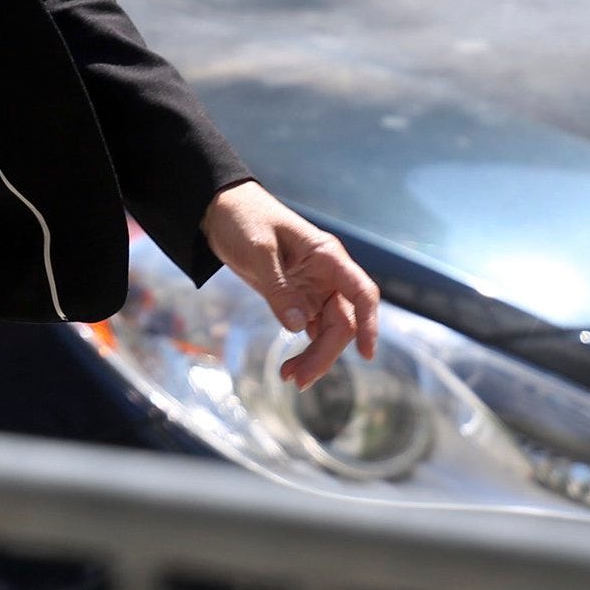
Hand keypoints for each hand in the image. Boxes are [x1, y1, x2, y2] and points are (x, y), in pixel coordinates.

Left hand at [201, 180, 379, 390]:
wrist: (219, 209)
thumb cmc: (244, 218)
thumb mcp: (259, 251)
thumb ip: (279, 289)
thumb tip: (298, 327)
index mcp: (328, 257)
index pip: (362, 293)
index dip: (370, 323)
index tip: (367, 354)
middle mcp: (327, 276)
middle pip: (342, 322)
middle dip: (325, 353)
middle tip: (298, 379)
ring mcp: (313, 289)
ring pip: (327, 331)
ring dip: (314, 356)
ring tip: (289, 377)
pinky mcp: (296, 298)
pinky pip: (309, 329)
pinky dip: (302, 349)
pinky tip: (288, 366)